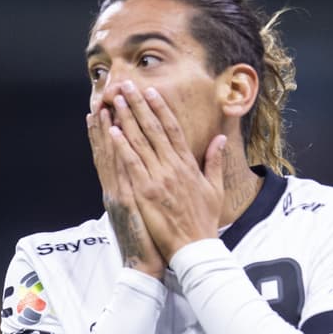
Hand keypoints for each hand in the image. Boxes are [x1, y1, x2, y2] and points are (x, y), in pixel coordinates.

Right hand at [87, 106, 165, 278]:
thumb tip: (150, 175)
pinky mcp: (125, 202)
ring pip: (110, 156)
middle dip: (106, 123)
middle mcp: (117, 189)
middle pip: (109, 151)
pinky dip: (114, 152)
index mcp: (125, 189)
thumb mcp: (147, 211)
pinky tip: (112, 134)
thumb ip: (146, 189)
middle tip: (103, 98)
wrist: (146, 265)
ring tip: (101, 107)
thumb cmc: (153, 239)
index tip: (108, 110)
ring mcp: (119, 194)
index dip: (110, 132)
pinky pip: (119, 172)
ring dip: (105, 131)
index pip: (116, 155)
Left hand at [108, 82, 226, 262]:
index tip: (151, 92)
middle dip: (139, 106)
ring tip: (116, 101)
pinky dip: (122, 146)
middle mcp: (173, 167)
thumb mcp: (214, 189)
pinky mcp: (145, 192)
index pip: (173, 129)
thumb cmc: (204, 221)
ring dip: (126, 119)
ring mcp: (158, 178)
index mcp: (188, 165)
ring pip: (140, 142)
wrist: (195, 247)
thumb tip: (220, 139)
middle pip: (153, 129)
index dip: (160, 109)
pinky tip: (112, 130)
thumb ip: (215, 162)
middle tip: (126, 86)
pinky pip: (131, 164)